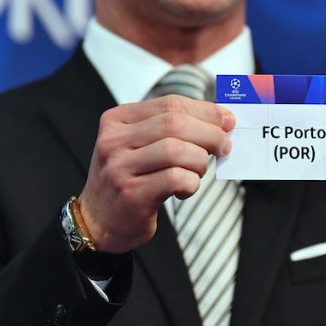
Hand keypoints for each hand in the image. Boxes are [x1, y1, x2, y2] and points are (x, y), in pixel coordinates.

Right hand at [77, 95, 234, 252]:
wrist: (99, 221)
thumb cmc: (127, 179)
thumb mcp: (139, 144)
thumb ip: (171, 129)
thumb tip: (220, 119)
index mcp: (117, 120)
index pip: (169, 104)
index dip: (204, 111)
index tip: (226, 120)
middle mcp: (114, 140)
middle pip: (175, 123)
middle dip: (210, 133)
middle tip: (224, 146)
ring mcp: (120, 167)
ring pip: (177, 150)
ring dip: (200, 160)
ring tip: (199, 171)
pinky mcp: (132, 194)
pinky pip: (175, 178)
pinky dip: (191, 183)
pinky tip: (186, 189)